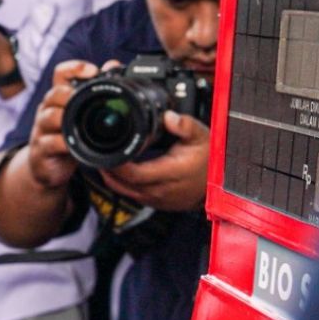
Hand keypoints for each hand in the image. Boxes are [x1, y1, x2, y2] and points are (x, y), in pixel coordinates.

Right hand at [26, 60, 96, 191]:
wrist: (46, 166)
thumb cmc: (66, 136)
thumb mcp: (80, 114)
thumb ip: (95, 90)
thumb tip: (114, 65)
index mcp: (59, 97)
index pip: (61, 73)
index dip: (75, 68)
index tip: (92, 71)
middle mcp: (48, 109)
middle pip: (54, 93)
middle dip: (69, 94)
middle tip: (84, 100)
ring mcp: (43, 129)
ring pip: (50, 116)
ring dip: (65, 118)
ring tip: (78, 123)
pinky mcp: (42, 149)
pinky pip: (51, 142)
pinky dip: (63, 143)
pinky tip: (73, 146)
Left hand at [95, 110, 211, 211]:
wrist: (218, 184)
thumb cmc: (209, 161)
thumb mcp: (201, 136)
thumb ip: (185, 125)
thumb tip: (169, 116)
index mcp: (168, 173)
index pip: (133, 173)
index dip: (116, 164)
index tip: (108, 150)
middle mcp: (159, 190)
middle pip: (122, 184)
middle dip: (108, 169)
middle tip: (100, 153)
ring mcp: (156, 199)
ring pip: (123, 191)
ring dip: (112, 177)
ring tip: (106, 160)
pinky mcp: (155, 203)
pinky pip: (131, 195)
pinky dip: (122, 183)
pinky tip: (120, 171)